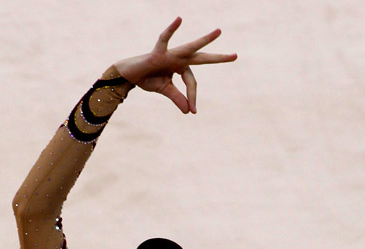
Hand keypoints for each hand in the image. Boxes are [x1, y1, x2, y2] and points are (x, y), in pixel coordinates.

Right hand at [114, 17, 236, 113]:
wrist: (129, 75)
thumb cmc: (147, 79)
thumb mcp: (165, 90)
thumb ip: (178, 99)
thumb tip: (188, 112)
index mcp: (181, 67)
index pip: (192, 83)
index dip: (193, 97)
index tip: (193, 111)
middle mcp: (178, 58)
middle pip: (201, 58)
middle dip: (217, 58)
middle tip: (235, 56)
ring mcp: (170, 54)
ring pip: (190, 47)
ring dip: (204, 40)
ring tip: (218, 32)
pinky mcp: (158, 52)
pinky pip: (164, 39)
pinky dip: (171, 29)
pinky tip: (179, 19)